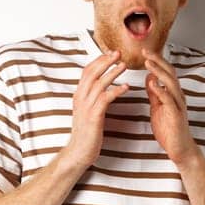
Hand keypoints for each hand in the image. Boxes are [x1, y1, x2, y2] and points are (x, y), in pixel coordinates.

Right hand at [57, 49, 129, 171]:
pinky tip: (126, 87)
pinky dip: (116, 91)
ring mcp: (86, 107)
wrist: (79, 152)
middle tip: (117, 52)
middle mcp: (80, 99)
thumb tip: (101, 88)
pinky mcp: (93, 117)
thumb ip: (91, 99)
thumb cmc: (86, 133)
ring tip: (123, 65)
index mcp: (79, 96)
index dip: (98, 61)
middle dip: (105, 61)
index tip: (110, 53)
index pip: (87, 72)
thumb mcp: (86, 112)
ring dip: (112, 73)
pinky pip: (105, 99)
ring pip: (99, 83)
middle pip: (91, 73)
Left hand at [142, 48, 202, 166]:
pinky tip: (152, 84)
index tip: (143, 51)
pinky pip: (169, 100)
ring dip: (159, 72)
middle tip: (145, 50)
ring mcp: (178, 105)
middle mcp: (177, 96)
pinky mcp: (176, 115)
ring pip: (171, 83)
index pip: (165, 72)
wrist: (180, 149)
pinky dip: (161, 90)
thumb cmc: (169, 129)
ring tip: (148, 62)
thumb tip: (149, 77)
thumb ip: (155, 93)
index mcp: (172, 93)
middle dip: (158, 60)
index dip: (156, 60)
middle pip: (169, 73)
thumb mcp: (158, 107)